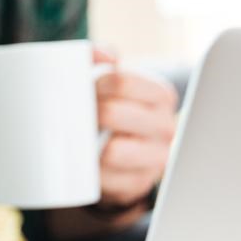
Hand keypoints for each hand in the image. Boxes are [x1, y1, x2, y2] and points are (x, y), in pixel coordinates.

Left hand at [93, 47, 178, 209]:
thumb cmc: (114, 108)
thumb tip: (104, 55)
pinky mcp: (139, 184)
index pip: (122, 81)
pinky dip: (93, 173)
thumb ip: (100, 55)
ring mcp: (155, 158)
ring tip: (79, 138)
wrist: (124, 154)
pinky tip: (87, 166)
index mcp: (160, 95)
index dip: (94, 85)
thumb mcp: (111, 80)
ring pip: (112, 150)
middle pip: (112, 113)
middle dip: (86, 113)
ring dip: (88, 145)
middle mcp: (165, 126)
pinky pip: (109, 179)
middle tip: (76, 115)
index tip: (84, 89)